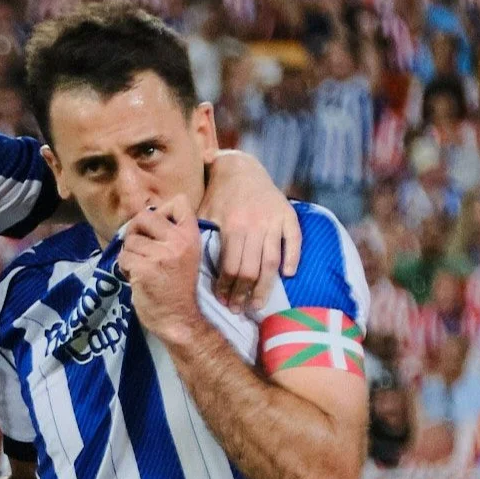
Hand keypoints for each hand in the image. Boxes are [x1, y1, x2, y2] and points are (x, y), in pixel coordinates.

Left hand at [116, 197, 202, 346]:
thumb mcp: (184, 255)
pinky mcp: (144, 269)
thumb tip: (141, 216)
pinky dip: (124, 267)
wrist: (180, 319)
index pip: (180, 201)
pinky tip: (135, 277)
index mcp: (191, 236)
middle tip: (138, 247)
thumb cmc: (178, 287)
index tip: (157, 228)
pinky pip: (123, 257)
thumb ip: (169, 235)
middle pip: (144, 216)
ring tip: (140, 267)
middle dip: (135, 230)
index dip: (162, 210)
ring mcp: (160, 255)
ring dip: (130, 254)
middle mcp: (178, 242)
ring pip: (130, 240)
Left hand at [201, 152, 301, 311]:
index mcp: (231, 226)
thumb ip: (198, 235)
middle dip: (243, 294)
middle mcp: (253, 225)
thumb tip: (185, 262)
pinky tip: (288, 276)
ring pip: (271, 262)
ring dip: (265, 287)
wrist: (241, 167)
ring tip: (258, 305)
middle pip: (249, 270)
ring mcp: (273, 221)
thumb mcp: (202, 212)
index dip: (226, 287)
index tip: (223, 301)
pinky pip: (294, 241)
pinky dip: (292, 259)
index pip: (229, 266)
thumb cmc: (218, 194)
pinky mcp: (288, 215)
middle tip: (239, 310)